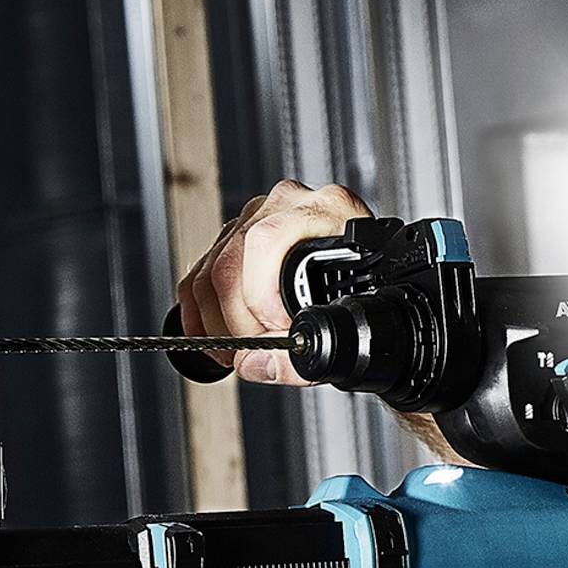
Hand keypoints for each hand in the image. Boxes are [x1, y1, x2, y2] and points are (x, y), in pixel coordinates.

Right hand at [175, 178, 370, 384]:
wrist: (370, 288)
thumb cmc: (368, 295)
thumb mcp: (353, 325)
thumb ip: (304, 354)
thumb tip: (254, 362)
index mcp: (328, 209)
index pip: (266, 241)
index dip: (262, 297)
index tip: (277, 330)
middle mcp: (290, 205)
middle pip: (230, 261)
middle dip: (237, 320)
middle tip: (256, 350)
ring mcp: (258, 217)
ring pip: (209, 271)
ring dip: (215, 322)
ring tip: (241, 351)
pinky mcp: (234, 237)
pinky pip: (197, 275)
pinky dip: (199, 313)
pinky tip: (216, 336)